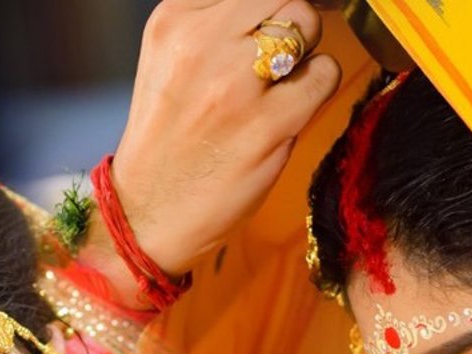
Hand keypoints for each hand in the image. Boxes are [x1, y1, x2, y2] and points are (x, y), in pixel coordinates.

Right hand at [80, 0, 341, 303]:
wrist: (147, 214)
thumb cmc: (167, 137)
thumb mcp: (171, 58)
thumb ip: (217, 21)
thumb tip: (278, 6)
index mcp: (174, 19)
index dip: (266, 7)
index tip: (261, 29)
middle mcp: (201, 42)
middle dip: (288, 24)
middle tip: (270, 65)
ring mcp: (234, 84)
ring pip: (307, 23)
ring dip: (304, 53)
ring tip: (274, 87)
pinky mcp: (267, 123)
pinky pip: (325, 73)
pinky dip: (317, 88)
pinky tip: (287, 111)